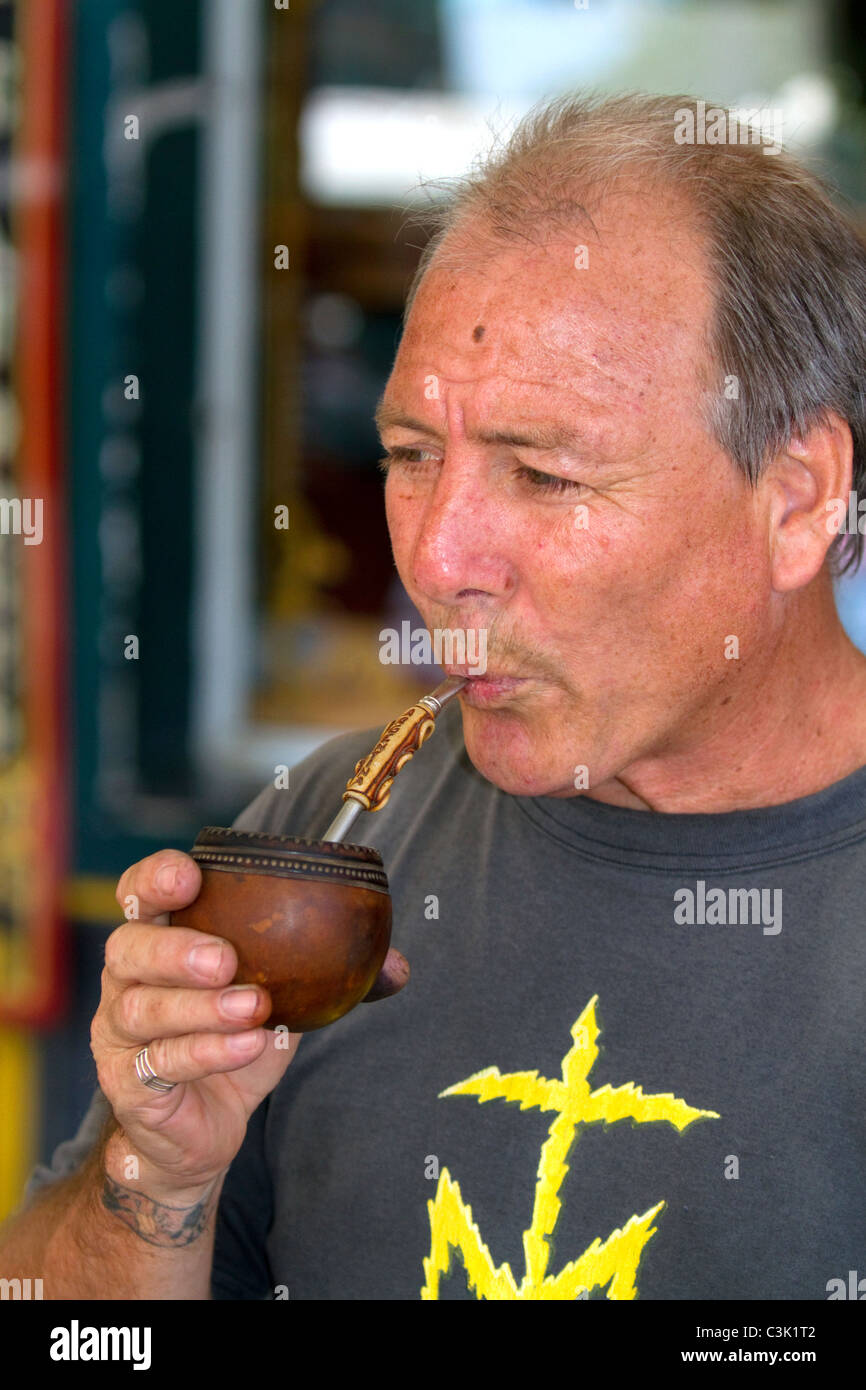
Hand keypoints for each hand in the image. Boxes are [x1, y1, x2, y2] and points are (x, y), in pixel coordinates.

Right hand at [92, 849, 408, 1197]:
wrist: (198, 1132)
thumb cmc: (233, 1042)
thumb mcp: (281, 1001)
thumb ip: (327, 976)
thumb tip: (396, 966)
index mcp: (160, 939)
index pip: (138, 893)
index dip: (156, 878)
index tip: (189, 876)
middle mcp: (128, 979)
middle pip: (129, 947)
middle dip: (177, 948)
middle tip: (225, 959)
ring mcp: (119, 1032)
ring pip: (144, 1008)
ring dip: (201, 1007)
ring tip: (254, 1007)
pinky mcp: (127, 1082)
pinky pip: (161, 1062)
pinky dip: (207, 1051)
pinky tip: (248, 1046)